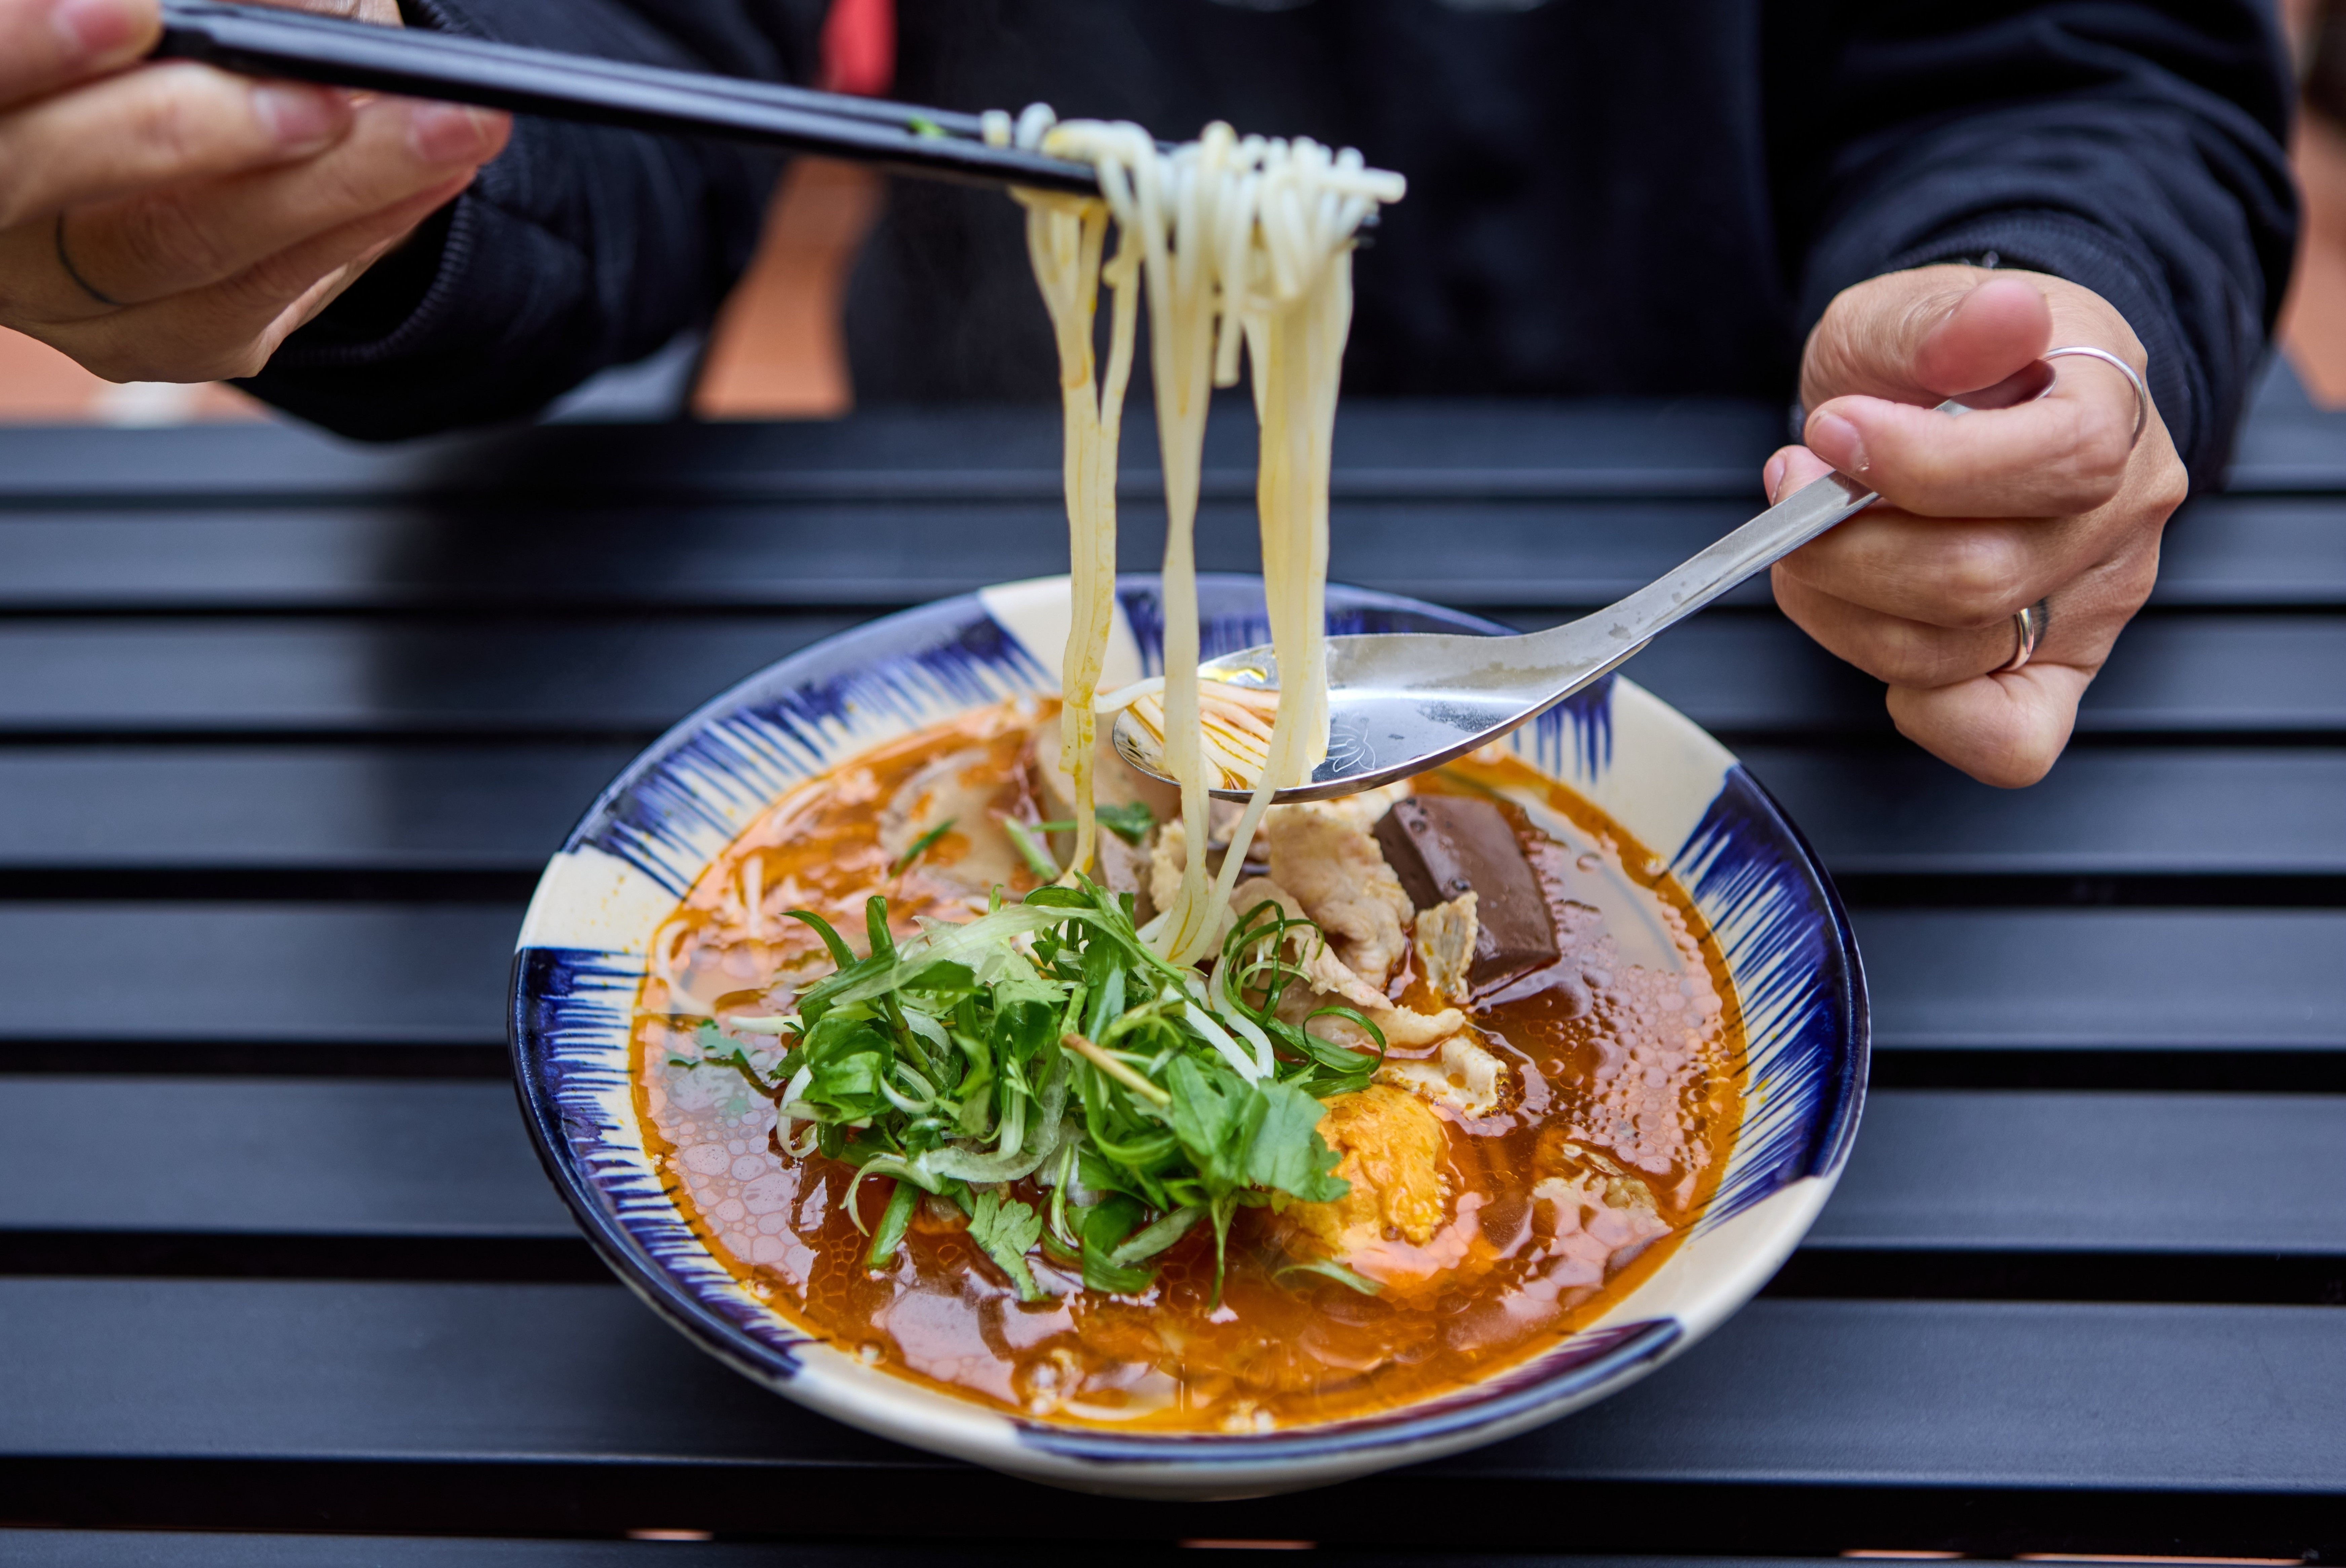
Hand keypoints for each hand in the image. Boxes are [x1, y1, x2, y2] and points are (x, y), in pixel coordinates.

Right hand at [0, 0, 508, 383]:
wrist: (166, 143)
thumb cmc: (151, 53)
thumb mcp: (173, 9)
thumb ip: (206, 2)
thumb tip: (294, 12)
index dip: (27, 45)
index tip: (138, 15)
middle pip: (65, 172)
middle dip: (213, 127)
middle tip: (335, 95)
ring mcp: (58, 296)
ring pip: (182, 245)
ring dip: (336, 182)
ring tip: (445, 126)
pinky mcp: (147, 342)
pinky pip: (256, 296)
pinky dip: (358, 225)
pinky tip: (434, 175)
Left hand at [1764, 266, 2186, 786]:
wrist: (1941, 399)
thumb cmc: (1928, 367)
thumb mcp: (1907, 313)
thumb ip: (1941, 321)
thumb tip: (2003, 315)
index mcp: (2110, 405)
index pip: (2061, 460)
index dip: (1920, 464)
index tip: (1829, 432)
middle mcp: (2123, 515)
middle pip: (1980, 577)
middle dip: (1845, 548)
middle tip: (1790, 494)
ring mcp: (2093, 603)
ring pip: (1953, 653)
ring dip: (1841, 607)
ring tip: (1808, 544)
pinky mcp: (2055, 674)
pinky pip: (2005, 743)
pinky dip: (1921, 708)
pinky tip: (1872, 628)